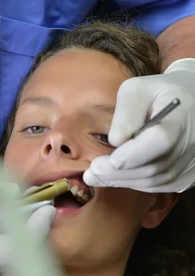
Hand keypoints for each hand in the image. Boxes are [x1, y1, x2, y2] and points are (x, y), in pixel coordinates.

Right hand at [0, 191, 55, 275]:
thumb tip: (14, 192)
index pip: (9, 250)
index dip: (32, 230)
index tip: (46, 208)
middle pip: (13, 256)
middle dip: (29, 228)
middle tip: (39, 202)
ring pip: (6, 257)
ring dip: (18, 232)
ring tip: (23, 206)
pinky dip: (3, 238)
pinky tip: (3, 219)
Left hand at [83, 58, 194, 192]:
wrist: (188, 102)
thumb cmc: (157, 93)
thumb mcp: (137, 90)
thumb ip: (127, 112)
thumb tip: (116, 140)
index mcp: (179, 118)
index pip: (160, 141)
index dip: (133, 154)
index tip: (108, 160)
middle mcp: (190, 144)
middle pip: (153, 167)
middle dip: (118, 173)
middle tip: (91, 173)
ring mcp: (190, 163)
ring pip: (154, 181)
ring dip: (122, 181)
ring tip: (96, 176)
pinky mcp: (188, 175)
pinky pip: (158, 186)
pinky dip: (134, 183)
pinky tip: (116, 176)